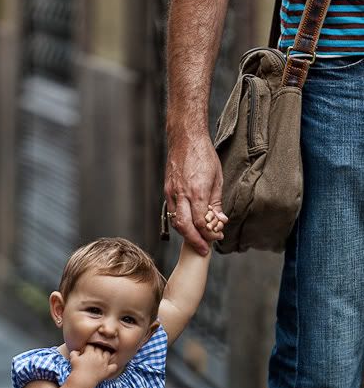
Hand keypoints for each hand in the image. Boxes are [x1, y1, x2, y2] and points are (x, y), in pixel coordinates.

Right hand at [69, 345, 118, 385]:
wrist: (82, 380)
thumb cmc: (76, 369)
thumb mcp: (72, 359)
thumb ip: (74, 353)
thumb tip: (77, 352)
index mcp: (90, 353)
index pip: (90, 346)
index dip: (88, 348)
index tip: (86, 351)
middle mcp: (98, 356)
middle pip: (99, 349)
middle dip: (96, 350)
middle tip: (93, 354)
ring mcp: (104, 363)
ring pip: (107, 354)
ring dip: (105, 354)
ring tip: (102, 357)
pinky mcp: (107, 371)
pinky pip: (114, 366)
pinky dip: (113, 366)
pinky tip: (110, 366)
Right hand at [164, 132, 227, 255]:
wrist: (185, 138)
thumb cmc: (203, 155)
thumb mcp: (217, 178)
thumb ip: (216, 202)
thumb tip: (219, 219)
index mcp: (197, 192)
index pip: (201, 223)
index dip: (209, 234)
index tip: (216, 237)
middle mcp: (182, 195)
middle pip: (185, 227)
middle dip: (194, 241)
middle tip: (203, 249)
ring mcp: (172, 193)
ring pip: (176, 221)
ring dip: (186, 233)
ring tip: (197, 238)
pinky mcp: (167, 190)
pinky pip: (172, 212)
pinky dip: (180, 221)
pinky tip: (189, 224)